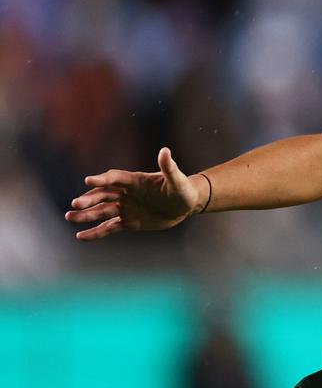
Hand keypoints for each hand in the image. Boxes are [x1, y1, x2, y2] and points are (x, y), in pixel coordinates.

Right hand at [65, 147, 203, 240]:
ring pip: (101, 211)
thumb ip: (169, 167)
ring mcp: (125, 208)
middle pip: (103, 195)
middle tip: (76, 204)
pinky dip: (95, 232)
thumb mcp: (177, 180)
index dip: (102, 179)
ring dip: (86, 215)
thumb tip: (165, 151)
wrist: (186, 206)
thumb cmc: (182, 189)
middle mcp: (126, 193)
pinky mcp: (128, 222)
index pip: (114, 178)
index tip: (89, 180)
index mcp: (134, 181)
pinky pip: (108, 228)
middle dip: (89, 199)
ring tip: (69, 217)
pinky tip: (81, 236)